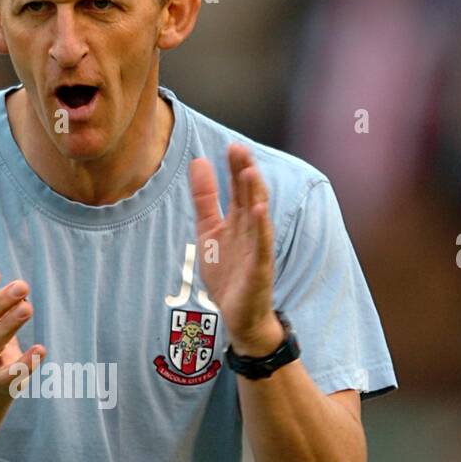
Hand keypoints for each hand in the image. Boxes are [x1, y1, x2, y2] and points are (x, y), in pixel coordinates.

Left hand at [189, 143, 281, 355]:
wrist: (238, 315)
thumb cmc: (227, 273)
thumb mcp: (208, 231)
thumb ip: (205, 199)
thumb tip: (198, 162)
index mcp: (238, 221)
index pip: (239, 189)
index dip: (235, 169)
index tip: (231, 146)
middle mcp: (250, 230)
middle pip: (249, 196)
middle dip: (245, 173)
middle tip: (239, 149)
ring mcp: (257, 248)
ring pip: (258, 217)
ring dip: (254, 194)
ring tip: (249, 172)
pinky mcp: (259, 268)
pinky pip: (261, 245)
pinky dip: (260, 228)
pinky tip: (258, 211)